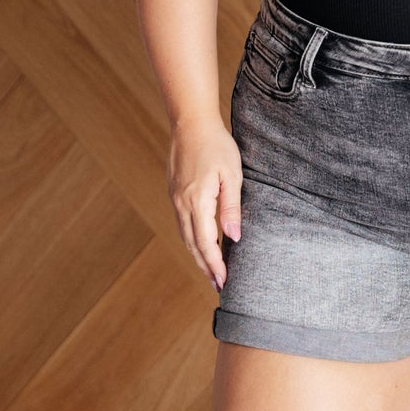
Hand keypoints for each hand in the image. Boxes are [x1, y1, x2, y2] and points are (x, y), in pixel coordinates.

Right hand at [167, 114, 243, 292]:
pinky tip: (202, 244)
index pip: (206, 243)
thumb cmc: (216, 146)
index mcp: (197, 202)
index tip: (225, 282)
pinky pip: (182, 224)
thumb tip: (234, 237)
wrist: (190, 123)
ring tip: (211, 271)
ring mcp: (175, 199)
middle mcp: (182, 204)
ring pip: (185, 236)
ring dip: (198, 256)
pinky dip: (192, 240)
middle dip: (205, 267)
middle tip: (219, 287)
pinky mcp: (175, 193)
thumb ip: (231, 208)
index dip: (215, 265)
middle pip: (192, 245)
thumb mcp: (232, 175)